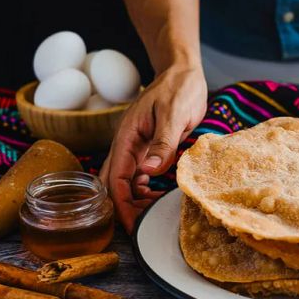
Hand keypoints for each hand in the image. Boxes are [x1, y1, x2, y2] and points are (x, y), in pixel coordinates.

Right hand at [100, 64, 207, 233]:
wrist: (183, 72)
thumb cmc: (178, 88)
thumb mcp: (173, 114)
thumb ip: (162, 142)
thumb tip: (148, 171)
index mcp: (127, 137)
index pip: (116, 178)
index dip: (121, 204)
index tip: (133, 225)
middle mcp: (127, 144)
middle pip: (115, 183)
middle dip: (124, 207)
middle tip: (142, 227)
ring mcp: (137, 146)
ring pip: (126, 180)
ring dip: (133, 199)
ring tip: (151, 215)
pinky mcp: (149, 146)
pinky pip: (139, 172)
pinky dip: (143, 188)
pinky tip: (154, 196)